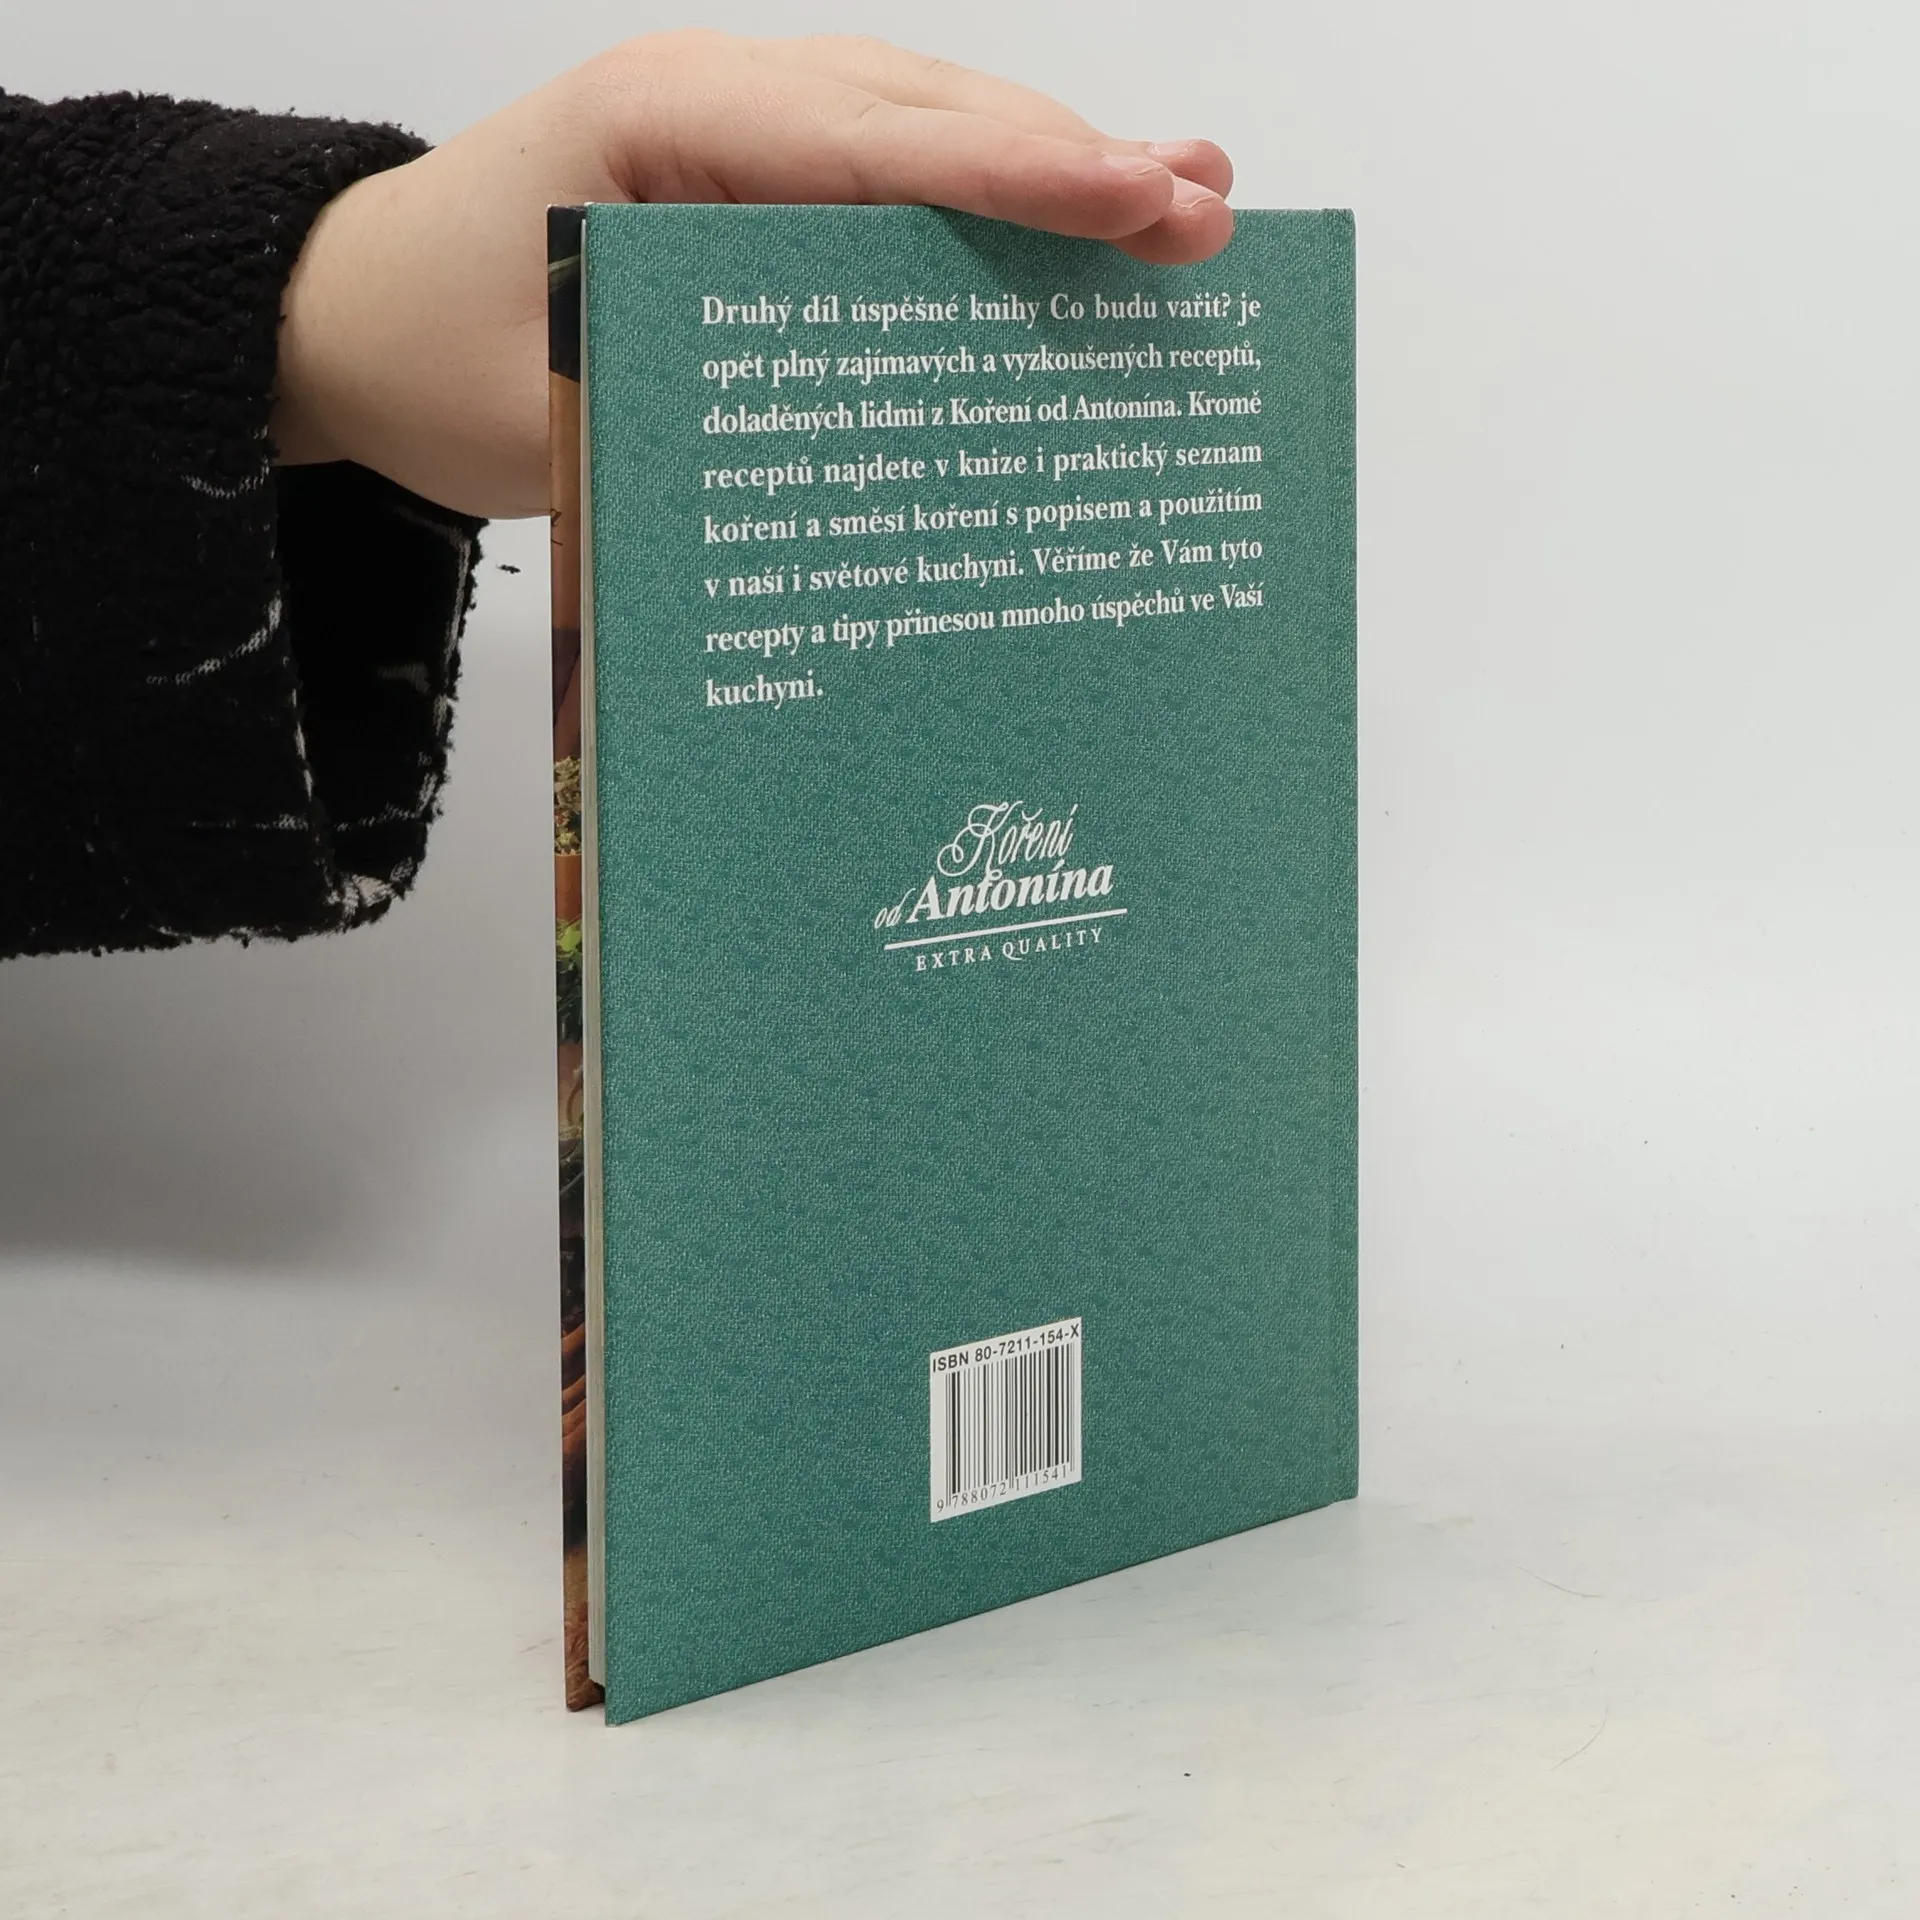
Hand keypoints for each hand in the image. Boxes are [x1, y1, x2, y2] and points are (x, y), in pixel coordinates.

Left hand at [272, 31, 1234, 518]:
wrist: (338, 319)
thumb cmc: (422, 353)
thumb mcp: (551, 404)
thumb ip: (700, 405)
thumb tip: (872, 457)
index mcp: (662, 126)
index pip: (874, 142)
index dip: (1018, 173)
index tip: (1140, 199)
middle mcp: (717, 102)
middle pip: (927, 118)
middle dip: (1073, 166)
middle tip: (1208, 216)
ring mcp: (740, 132)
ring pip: (925, 135)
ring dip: (1050, 174)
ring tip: (1183, 203)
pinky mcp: (752, 184)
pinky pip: (888, 182)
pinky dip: (985, 207)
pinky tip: (1073, 224)